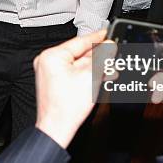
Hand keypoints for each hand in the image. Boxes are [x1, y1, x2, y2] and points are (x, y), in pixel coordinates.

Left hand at [34, 30, 115, 148]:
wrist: (57, 129)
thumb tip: (109, 46)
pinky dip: (88, 74)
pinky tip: (102, 75)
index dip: (98, 37)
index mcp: (52, 56)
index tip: (108, 33)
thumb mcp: (91, 76)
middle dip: (99, 56)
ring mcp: (51, 73)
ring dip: (96, 66)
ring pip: (79, 64)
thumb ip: (101, 58)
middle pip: (80, 53)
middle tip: (114, 53)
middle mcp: (48, 62)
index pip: (79, 41)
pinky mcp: (56, 82)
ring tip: (111, 67)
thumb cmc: (66, 107)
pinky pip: (75, 73)